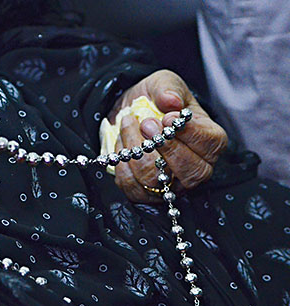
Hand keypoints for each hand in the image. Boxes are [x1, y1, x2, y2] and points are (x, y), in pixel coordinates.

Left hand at [110, 70, 227, 202]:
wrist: (128, 114)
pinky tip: (122, 143)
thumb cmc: (152, 101)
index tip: (168, 118)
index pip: (212, 144)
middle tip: (146, 124)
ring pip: (157, 180)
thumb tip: (171, 101)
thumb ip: (168, 88)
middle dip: (164, 146)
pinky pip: (133, 187)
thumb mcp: (162, 83)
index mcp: (209, 139)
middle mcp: (195, 167)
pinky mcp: (145, 193)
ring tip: (129, 126)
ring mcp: (170, 184)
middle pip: (191, 171)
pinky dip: (122, 163)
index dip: (190, 133)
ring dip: (137, 151)